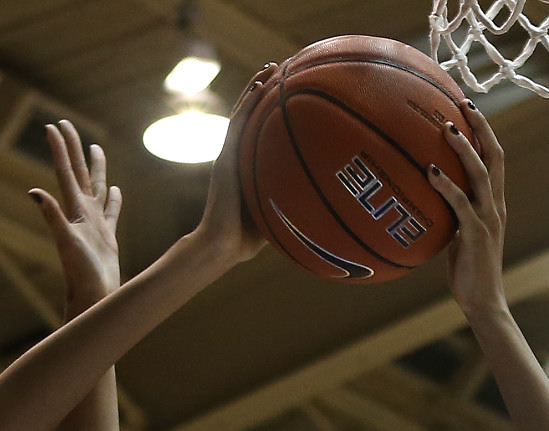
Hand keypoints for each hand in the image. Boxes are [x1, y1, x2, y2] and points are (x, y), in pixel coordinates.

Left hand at [30, 120, 121, 316]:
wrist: (93, 298)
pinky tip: (116, 190)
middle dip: (74, 149)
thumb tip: (34, 193)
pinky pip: (112, 211)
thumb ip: (52, 216)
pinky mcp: (107, 237)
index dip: (60, 149)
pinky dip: (114, 199)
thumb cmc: (80, 273)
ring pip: (98, 187)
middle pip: (80, 173)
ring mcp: (95, 224)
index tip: (53, 125)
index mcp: (74, 210)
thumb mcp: (66, 242)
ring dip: (96, 168)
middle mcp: (83, 213)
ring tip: (95, 147)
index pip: (66, 172)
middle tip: (68, 124)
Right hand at [188, 64, 279, 267]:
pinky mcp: (225, 158)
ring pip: (243, 113)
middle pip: (251, 116)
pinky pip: (238, 123)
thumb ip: (292, 201)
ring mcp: (229, 155)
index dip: (272, 113)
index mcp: (248, 168)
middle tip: (281, 70)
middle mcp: (238, 157)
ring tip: (272, 68)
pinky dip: (249, 101)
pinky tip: (261, 84)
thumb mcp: (278, 213)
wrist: (223, 245)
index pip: (260, 134)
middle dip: (265, 92)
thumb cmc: (249, 239)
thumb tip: (325, 199)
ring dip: (256, 88)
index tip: (289, 95)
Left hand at [428, 105, 509, 320]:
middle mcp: (496, 206)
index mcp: (494, 204)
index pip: (494, 160)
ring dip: (465, 149)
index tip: (468, 109)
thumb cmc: (467, 273)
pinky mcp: (476, 234)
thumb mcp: (458, 237)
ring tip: (447, 128)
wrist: (483, 302)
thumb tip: (427, 201)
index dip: (484, 133)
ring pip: (482, 175)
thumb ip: (451, 217)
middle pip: (495, 156)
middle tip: (463, 104)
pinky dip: (447, 186)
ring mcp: (488, 219)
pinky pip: (461, 204)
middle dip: (481, 128)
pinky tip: (430, 172)